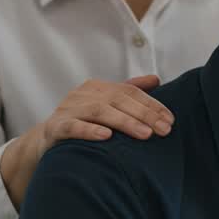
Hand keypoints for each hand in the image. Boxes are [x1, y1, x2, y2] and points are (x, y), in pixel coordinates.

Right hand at [0, 75, 173, 207]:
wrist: (47, 139)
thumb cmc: (84, 121)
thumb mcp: (106, 104)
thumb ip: (129, 91)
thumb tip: (156, 79)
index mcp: (98, 87)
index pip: (130, 92)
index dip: (152, 105)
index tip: (171, 120)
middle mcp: (83, 94)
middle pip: (118, 100)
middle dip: (144, 115)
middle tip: (164, 130)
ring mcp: (68, 109)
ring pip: (99, 112)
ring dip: (124, 122)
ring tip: (145, 134)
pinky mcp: (56, 128)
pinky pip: (73, 127)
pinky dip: (89, 131)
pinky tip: (106, 137)